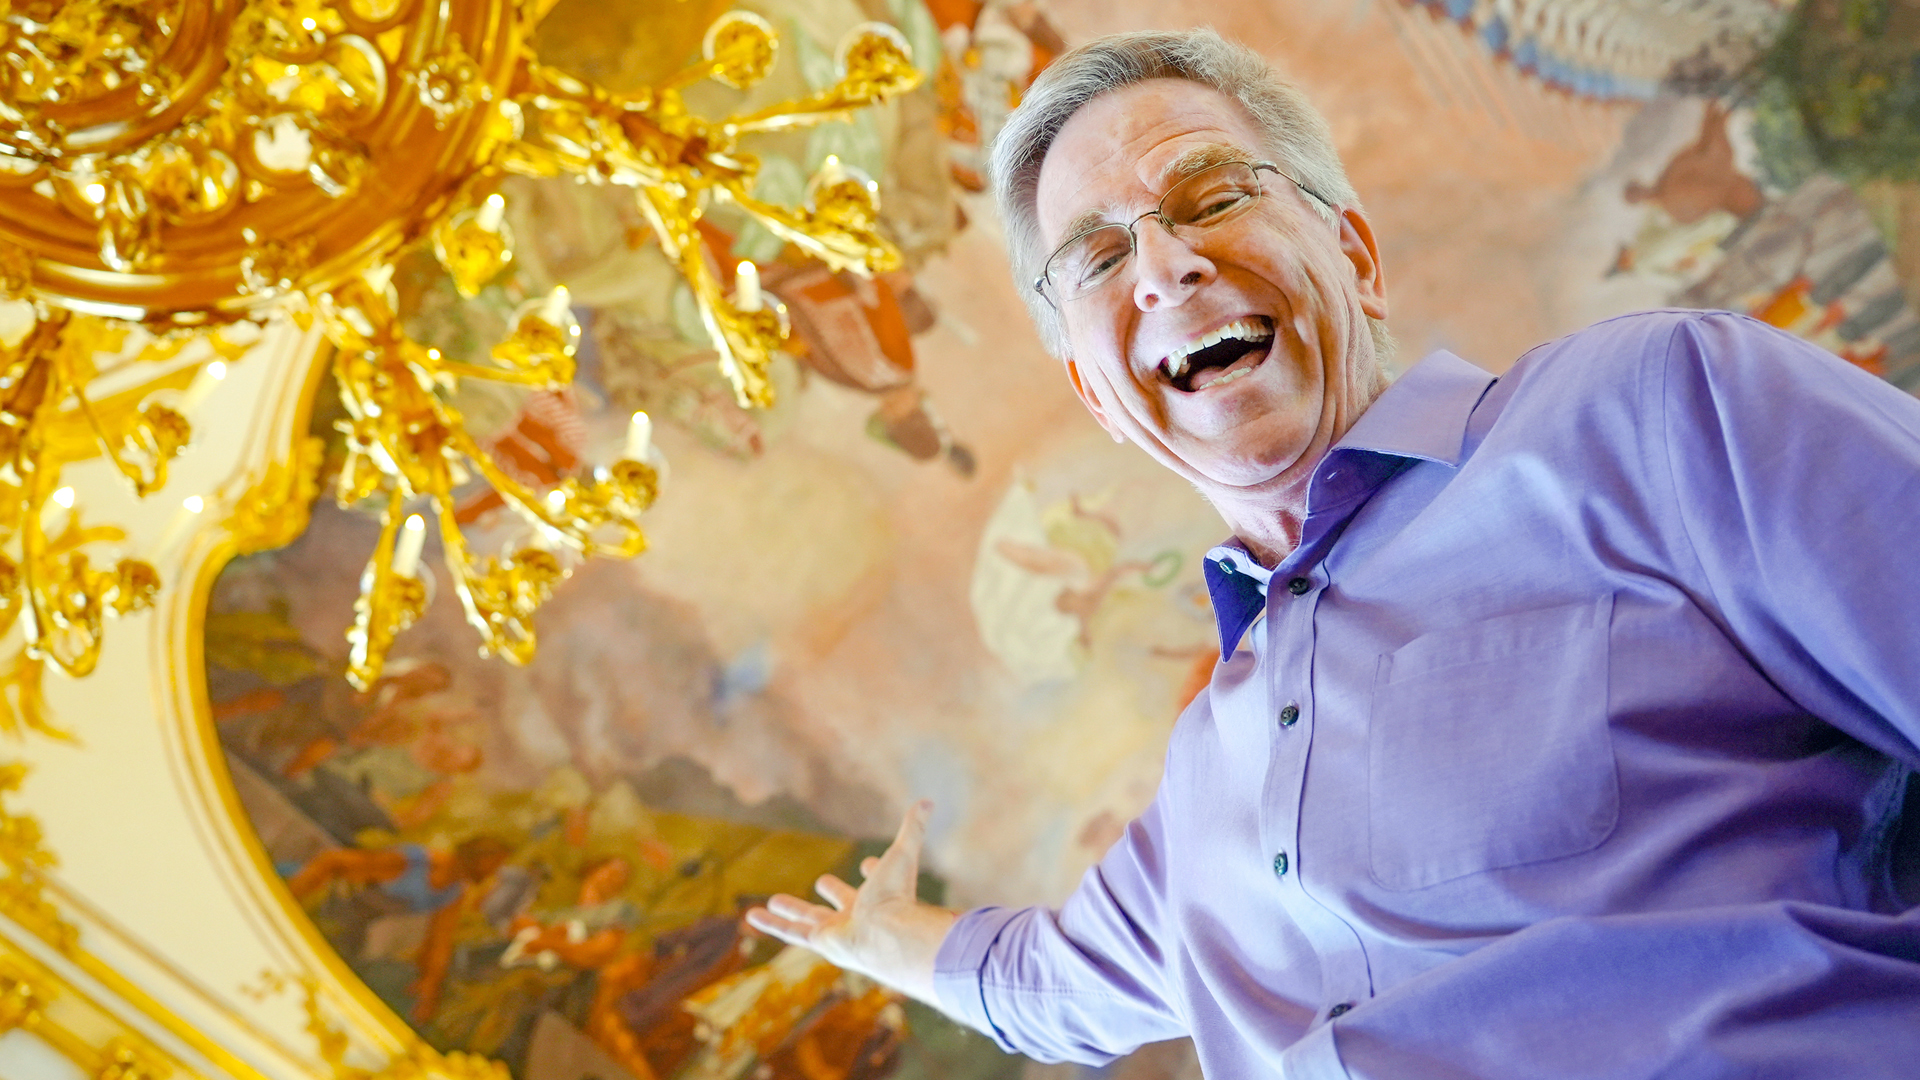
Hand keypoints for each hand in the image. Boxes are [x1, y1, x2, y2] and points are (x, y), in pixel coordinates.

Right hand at [745, 800, 957, 1007]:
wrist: (889, 934)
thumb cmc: (898, 896)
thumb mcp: (902, 854)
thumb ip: (914, 828)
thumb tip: (929, 801)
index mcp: (881, 899)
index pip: (876, 884)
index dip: (873, 871)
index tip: (869, 863)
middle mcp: (860, 917)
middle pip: (842, 904)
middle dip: (835, 893)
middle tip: (823, 881)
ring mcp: (838, 931)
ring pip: (809, 920)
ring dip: (792, 910)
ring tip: (774, 900)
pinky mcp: (819, 941)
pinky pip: (789, 932)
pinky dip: (770, 924)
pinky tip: (750, 916)